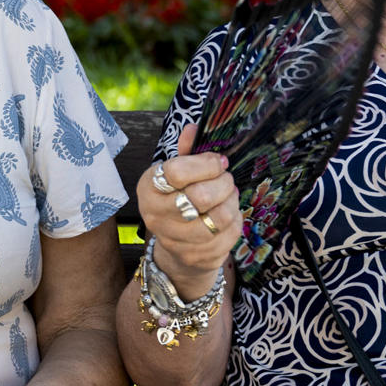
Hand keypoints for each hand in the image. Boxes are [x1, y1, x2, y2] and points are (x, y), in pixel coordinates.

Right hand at [139, 124, 240, 296]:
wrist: (177, 251)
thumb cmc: (178, 200)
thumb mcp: (177, 174)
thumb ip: (187, 152)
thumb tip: (194, 128)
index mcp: (149, 187)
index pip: (177, 171)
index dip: (206, 164)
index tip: (219, 161)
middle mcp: (155, 215)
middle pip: (201, 196)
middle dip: (223, 182)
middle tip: (227, 179)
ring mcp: (175, 240)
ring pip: (219, 217)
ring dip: (231, 202)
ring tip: (229, 196)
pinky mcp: (196, 257)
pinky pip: (229, 235)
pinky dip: (235, 221)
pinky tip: (229, 216)